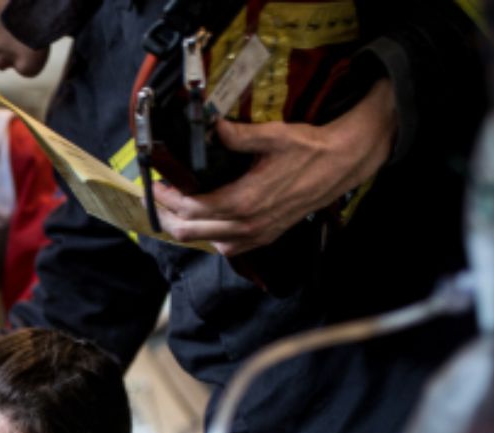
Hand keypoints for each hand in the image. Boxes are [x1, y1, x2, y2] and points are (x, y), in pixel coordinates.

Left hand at [152, 79, 395, 255]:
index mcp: (244, 201)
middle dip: (167, 216)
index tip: (153, 183)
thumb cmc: (308, 149)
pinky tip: (206, 220)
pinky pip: (228, 247)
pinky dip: (210, 236)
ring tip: (175, 207)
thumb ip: (236, 135)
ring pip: (207, 242)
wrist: (340, 166)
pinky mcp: (265, 237)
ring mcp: (256, 235)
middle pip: (190, 232)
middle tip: (154, 197)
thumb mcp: (271, 135)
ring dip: (187, 228)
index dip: (166, 198)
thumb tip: (210, 125)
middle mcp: (247, 225)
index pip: (191, 208)